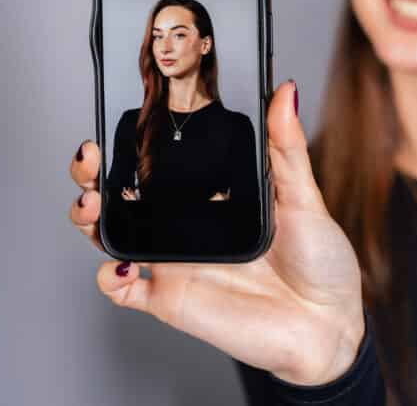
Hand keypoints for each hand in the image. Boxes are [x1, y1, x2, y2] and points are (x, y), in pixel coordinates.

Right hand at [68, 81, 364, 385]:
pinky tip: (120, 264)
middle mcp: (188, 225)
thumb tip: (285, 91)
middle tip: (90, 156)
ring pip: (113, 234)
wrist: (328, 326)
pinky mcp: (172, 298)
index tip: (122, 116)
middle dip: (93, 172)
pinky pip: (124, 291)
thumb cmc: (320, 262)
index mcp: (214, 195)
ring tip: (89, 201)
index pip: (163, 162)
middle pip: (123, 194)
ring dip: (88, 217)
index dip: (135, 141)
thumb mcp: (305, 197)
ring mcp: (176, 261)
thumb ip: (287, 147)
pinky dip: (109, 278)